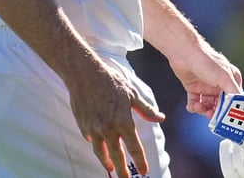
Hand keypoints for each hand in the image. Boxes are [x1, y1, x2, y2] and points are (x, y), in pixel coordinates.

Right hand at [65, 59, 163, 177]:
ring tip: (111, 170)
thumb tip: (160, 118)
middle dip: (122, 171)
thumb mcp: (132, 94)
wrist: (84, 75)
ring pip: (101, 153)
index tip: (144, 171)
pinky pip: (92, 140)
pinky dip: (97, 145)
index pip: (134, 147)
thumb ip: (146, 110)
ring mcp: (94, 129)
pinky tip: (100, 147)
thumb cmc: (110, 82)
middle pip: (117, 156)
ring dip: (107, 163)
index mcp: (123, 121)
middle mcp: (108, 129)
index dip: (140, 161)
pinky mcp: (83, 127)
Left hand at [168, 42, 242, 117]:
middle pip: (220, 105)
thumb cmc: (206, 61)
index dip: (230, 110)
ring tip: (198, 107)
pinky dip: (193, 107)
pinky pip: (195, 102)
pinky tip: (191, 106)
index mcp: (231, 80)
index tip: (226, 119)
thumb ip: (234, 92)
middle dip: (215, 112)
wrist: (184, 54)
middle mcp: (220, 84)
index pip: (234, 99)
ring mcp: (207, 87)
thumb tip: (243, 105)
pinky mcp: (194, 88)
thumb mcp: (224, 77)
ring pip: (207, 105)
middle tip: (210, 116)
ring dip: (203, 109)